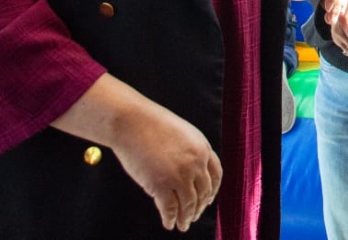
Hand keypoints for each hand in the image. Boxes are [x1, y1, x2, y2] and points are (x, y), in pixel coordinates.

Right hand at [109, 99, 222, 231]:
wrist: (131, 122)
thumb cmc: (151, 126)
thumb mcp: (182, 134)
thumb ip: (191, 152)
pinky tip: (168, 224)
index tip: (208, 201)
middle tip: (194, 217)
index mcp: (203, 148)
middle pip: (203, 193)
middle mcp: (196, 163)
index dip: (212, 191)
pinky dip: (170, 219)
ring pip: (188, 204)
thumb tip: (192, 175)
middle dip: (199, 208)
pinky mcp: (161, 185)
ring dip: (186, 218)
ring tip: (183, 225)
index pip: (216, 176)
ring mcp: (179, 175)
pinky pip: (170, 209)